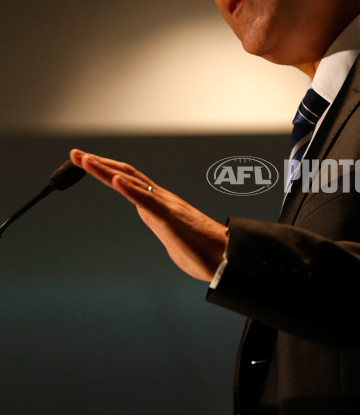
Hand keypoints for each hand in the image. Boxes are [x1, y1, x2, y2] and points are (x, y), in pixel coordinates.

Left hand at [70, 149, 227, 281]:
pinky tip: (113, 179)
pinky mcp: (170, 218)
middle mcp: (162, 199)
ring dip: (105, 170)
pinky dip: (128, 189)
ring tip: (84, 160)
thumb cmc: (206, 253)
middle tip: (75, 154)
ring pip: (131, 182)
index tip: (86, 162)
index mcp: (161, 205)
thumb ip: (162, 230)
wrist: (228, 260)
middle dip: (98, 163)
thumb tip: (155, 226)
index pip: (129, 181)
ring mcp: (166, 206)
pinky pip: (146, 200)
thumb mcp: (174, 241)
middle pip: (125, 174)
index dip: (106, 170)